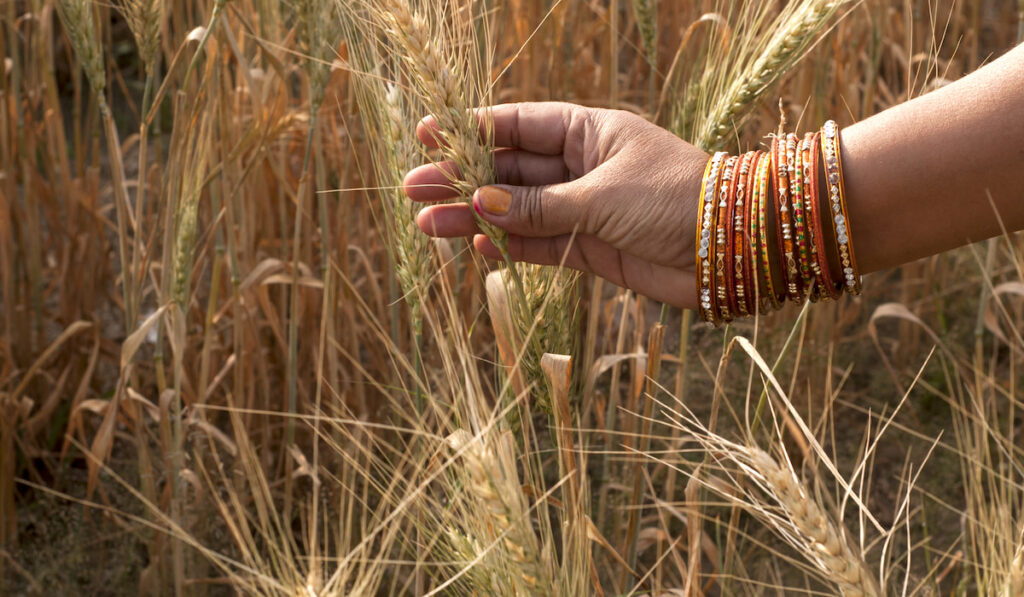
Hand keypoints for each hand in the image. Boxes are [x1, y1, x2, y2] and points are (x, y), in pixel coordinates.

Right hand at [403, 102, 709, 307]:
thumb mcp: (602, 196)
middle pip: (508, 171)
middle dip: (461, 180)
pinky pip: (539, 244)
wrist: (734, 248)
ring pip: (517, 210)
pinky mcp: (591, 249)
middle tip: (412, 190)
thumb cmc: (676, 199)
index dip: (470, 130)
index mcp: (589, 132)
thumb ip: (540, 206)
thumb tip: (480, 206)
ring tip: (425, 225)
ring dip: (473, 217)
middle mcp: (582, 166)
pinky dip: (508, 245)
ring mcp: (583, 208)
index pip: (518, 125)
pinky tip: (472, 244)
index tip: (426, 134)